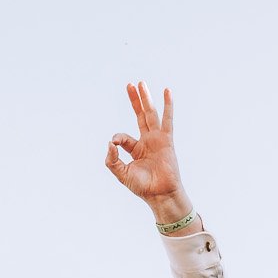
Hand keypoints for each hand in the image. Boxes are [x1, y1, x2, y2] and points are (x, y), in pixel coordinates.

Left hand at [105, 82, 187, 217]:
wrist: (160, 194)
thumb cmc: (143, 187)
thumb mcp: (122, 174)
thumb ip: (112, 160)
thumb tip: (110, 143)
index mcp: (136, 149)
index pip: (123, 138)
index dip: (117, 138)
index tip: (114, 144)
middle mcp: (147, 141)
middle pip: (140, 116)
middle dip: (135, 101)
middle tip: (130, 85)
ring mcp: (157, 139)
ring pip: (151, 114)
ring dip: (146, 99)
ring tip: (141, 83)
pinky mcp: (166, 140)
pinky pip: (167, 119)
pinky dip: (167, 105)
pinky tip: (166, 92)